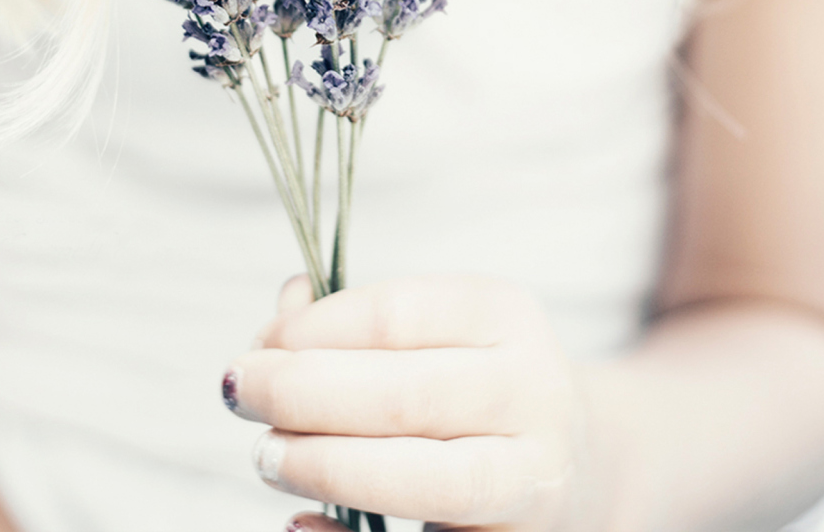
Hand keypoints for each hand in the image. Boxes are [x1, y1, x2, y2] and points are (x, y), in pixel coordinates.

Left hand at [221, 275, 599, 531]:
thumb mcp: (435, 330)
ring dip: (323, 466)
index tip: (260, 344)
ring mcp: (532, 478)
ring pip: (421, 479)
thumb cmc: (476, 385)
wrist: (585, 462)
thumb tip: (281, 312)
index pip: (392, 316)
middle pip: (401, 394)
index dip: (309, 331)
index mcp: (505, 317)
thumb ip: (355, 321)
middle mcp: (532, 392)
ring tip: (265, 455)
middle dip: (299, 394)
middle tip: (238, 393)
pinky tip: (298, 520)